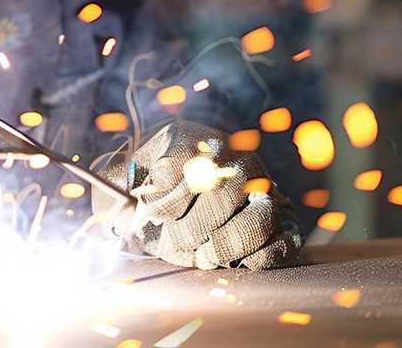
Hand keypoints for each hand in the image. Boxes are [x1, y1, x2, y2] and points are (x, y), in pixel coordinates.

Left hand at [94, 122, 301, 269]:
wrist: (181, 208)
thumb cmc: (149, 195)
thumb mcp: (124, 182)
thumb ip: (116, 187)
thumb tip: (122, 206)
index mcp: (193, 140)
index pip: (188, 160)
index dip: (167, 198)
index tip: (151, 215)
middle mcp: (235, 159)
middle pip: (222, 193)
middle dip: (190, 229)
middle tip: (172, 241)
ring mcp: (265, 189)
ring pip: (257, 220)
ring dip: (221, 247)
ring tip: (199, 255)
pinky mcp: (285, 223)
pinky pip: (280, 245)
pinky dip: (251, 261)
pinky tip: (225, 261)